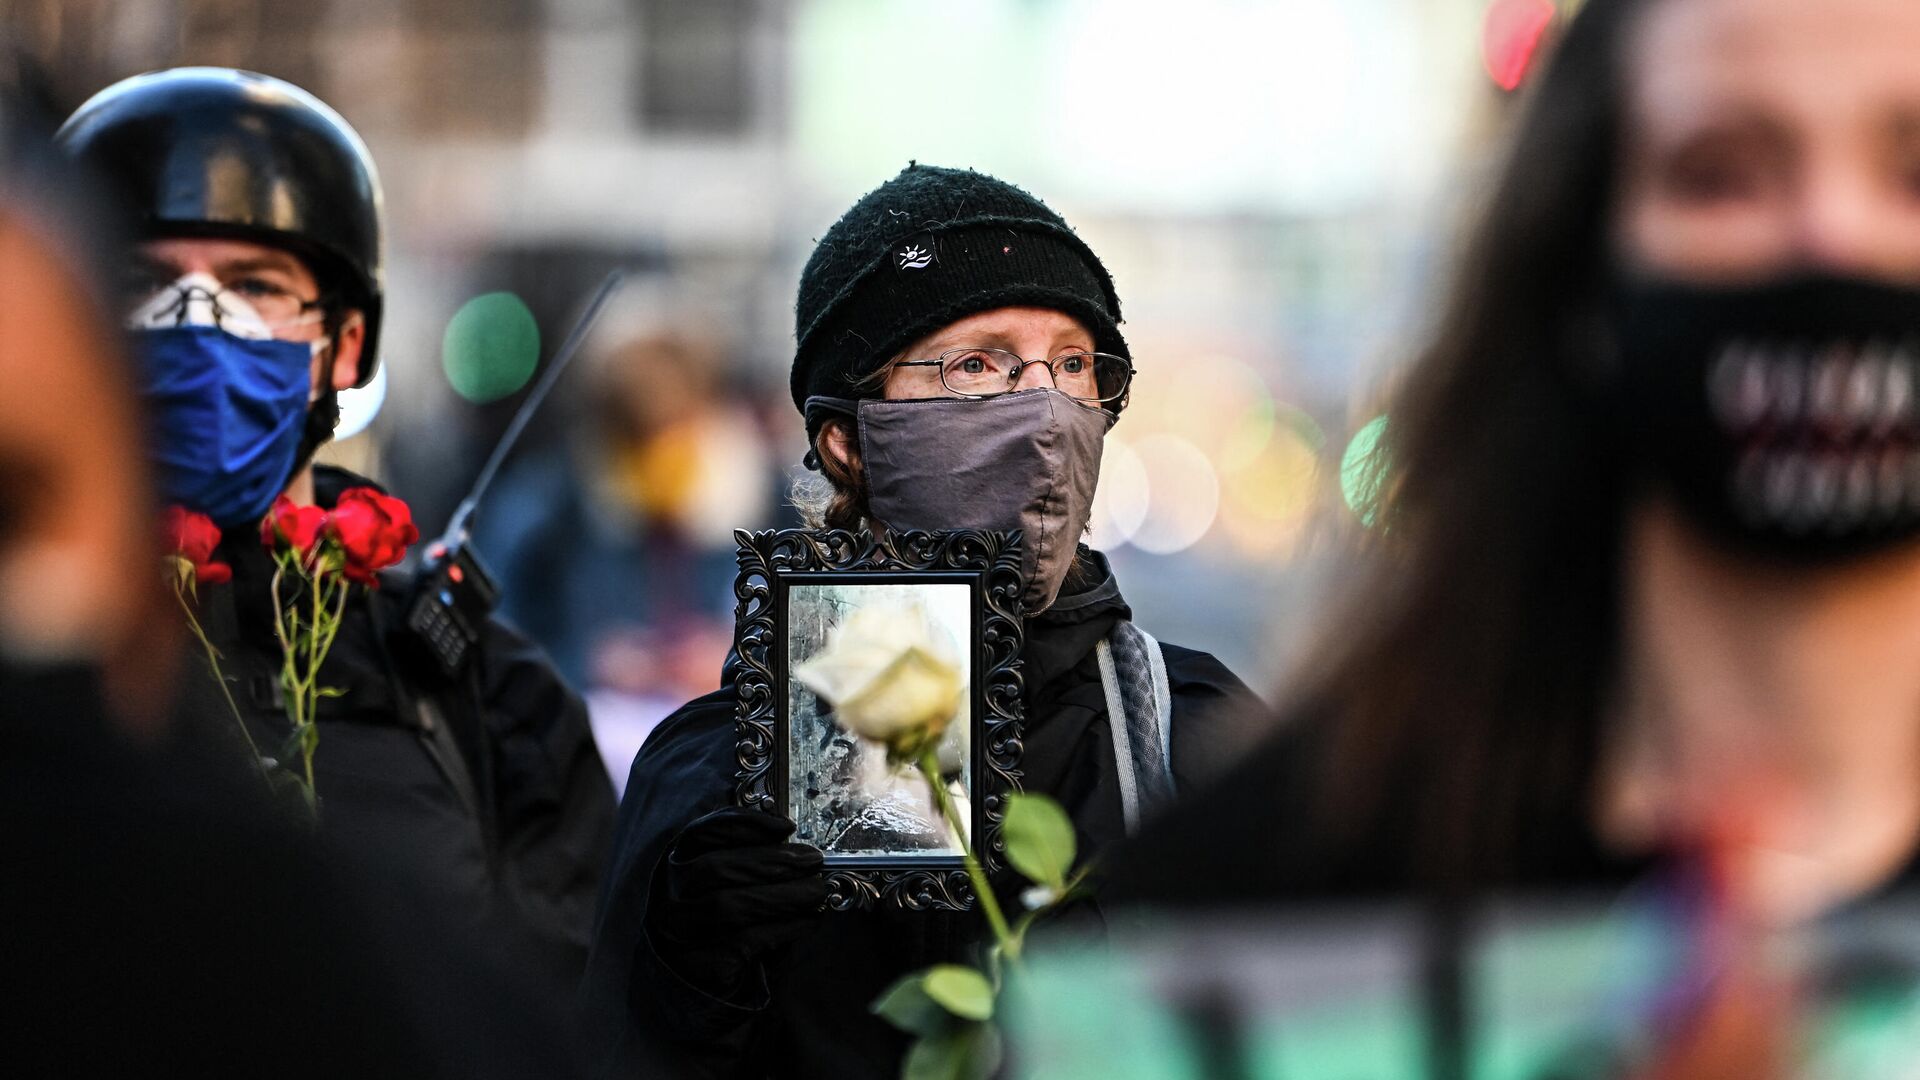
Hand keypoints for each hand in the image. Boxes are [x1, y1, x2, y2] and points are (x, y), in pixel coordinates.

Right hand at [647, 807, 827, 997]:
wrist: (697, 993)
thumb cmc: (719, 929)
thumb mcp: (727, 889)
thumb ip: (748, 866)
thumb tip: (796, 849)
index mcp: (673, 867)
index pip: (701, 833)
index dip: (745, 825)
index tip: (786, 827)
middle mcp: (667, 897)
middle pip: (717, 867)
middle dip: (773, 860)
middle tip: (812, 860)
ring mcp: (676, 933)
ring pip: (730, 904)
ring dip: (784, 895)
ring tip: (817, 892)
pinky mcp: (696, 966)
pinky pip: (745, 940)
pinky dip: (785, 927)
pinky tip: (808, 920)